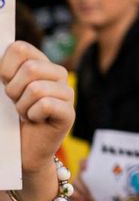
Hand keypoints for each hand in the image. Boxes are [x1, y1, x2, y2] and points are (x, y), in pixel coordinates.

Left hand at [1, 41, 73, 174]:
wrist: (19, 151)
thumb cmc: (7, 119)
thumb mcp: (1, 91)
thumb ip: (1, 73)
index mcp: (40, 63)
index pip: (20, 48)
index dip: (5, 68)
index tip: (5, 84)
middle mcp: (57, 75)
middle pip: (31, 68)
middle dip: (13, 90)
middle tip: (16, 103)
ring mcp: (67, 93)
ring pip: (37, 88)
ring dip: (22, 106)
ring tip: (26, 114)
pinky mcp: (69, 113)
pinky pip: (45, 105)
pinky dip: (33, 115)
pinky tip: (36, 121)